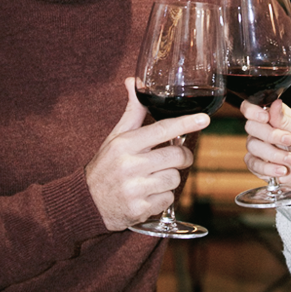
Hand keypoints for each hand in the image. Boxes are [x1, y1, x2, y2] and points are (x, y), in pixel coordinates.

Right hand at [85, 78, 209, 230]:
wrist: (86, 203)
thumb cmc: (105, 167)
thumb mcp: (116, 138)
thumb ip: (132, 112)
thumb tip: (133, 82)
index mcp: (125, 144)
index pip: (162, 129)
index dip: (186, 123)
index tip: (204, 119)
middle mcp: (130, 165)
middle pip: (176, 155)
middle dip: (183, 156)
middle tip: (177, 157)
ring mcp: (135, 189)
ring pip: (175, 178)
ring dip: (171, 178)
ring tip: (155, 178)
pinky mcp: (140, 209)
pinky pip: (168, 199)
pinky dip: (163, 197)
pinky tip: (149, 194)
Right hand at [241, 99, 290, 192]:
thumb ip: (286, 119)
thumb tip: (275, 103)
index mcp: (273, 116)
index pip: (250, 107)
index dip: (252, 110)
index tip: (265, 118)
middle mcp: (263, 130)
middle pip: (250, 126)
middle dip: (271, 135)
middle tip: (290, 140)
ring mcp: (258, 147)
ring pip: (252, 146)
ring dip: (274, 154)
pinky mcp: (257, 165)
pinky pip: (253, 164)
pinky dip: (268, 169)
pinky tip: (282, 170)